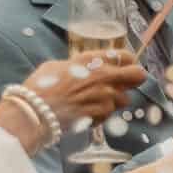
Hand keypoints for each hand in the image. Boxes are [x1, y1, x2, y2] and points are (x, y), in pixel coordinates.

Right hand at [20, 51, 149, 130]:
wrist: (34, 112)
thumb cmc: (39, 88)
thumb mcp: (56, 67)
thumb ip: (76, 66)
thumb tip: (83, 68)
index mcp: (91, 60)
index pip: (125, 56)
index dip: (127, 63)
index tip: (124, 68)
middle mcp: (103, 75)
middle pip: (138, 75)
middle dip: (134, 80)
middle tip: (123, 85)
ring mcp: (106, 94)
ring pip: (124, 99)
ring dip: (113, 102)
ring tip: (92, 104)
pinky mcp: (103, 112)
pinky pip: (109, 114)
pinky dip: (99, 116)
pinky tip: (83, 114)